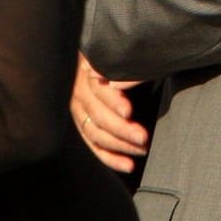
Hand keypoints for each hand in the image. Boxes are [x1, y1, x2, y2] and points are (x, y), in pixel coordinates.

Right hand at [71, 53, 146, 173]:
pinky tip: (128, 166)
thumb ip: (124, 68)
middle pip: (97, 116)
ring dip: (119, 145)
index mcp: (87, 71)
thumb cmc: (114, 55)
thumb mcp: (117, 56)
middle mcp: (79, 92)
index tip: (129, 112)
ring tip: (141, 150)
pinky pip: (93, 145)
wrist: (92, 54)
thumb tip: (123, 83)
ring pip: (95, 134)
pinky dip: (110, 158)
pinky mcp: (82, 124)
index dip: (113, 102)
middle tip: (143, 137)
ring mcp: (78, 111)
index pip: (99, 90)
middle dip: (121, 129)